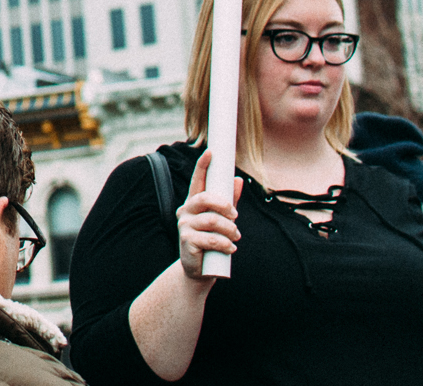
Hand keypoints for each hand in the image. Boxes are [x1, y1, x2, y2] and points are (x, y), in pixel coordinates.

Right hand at [176, 149, 243, 280]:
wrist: (200, 270)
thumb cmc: (212, 242)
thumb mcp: (222, 221)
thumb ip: (230, 201)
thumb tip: (238, 180)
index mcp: (194, 203)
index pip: (197, 180)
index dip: (203, 166)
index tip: (211, 152)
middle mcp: (185, 211)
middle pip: (205, 199)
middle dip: (224, 205)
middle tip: (235, 216)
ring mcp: (184, 226)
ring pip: (211, 220)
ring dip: (229, 230)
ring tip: (235, 238)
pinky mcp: (186, 242)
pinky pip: (210, 239)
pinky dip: (224, 244)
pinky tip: (230, 249)